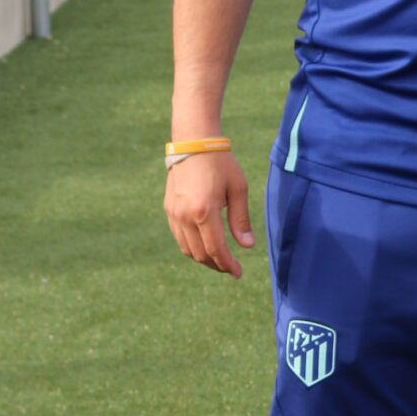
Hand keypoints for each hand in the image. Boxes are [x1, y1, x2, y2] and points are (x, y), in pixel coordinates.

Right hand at [165, 151, 255, 276]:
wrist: (193, 142)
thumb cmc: (221, 163)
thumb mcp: (238, 189)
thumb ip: (241, 220)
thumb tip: (247, 246)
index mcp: (204, 211)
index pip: (216, 249)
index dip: (228, 265)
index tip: (238, 273)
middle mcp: (185, 216)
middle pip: (200, 254)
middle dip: (217, 265)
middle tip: (231, 268)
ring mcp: (173, 213)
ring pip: (187, 249)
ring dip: (204, 258)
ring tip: (219, 259)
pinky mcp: (169, 209)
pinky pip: (179, 237)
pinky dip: (192, 247)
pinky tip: (205, 245)